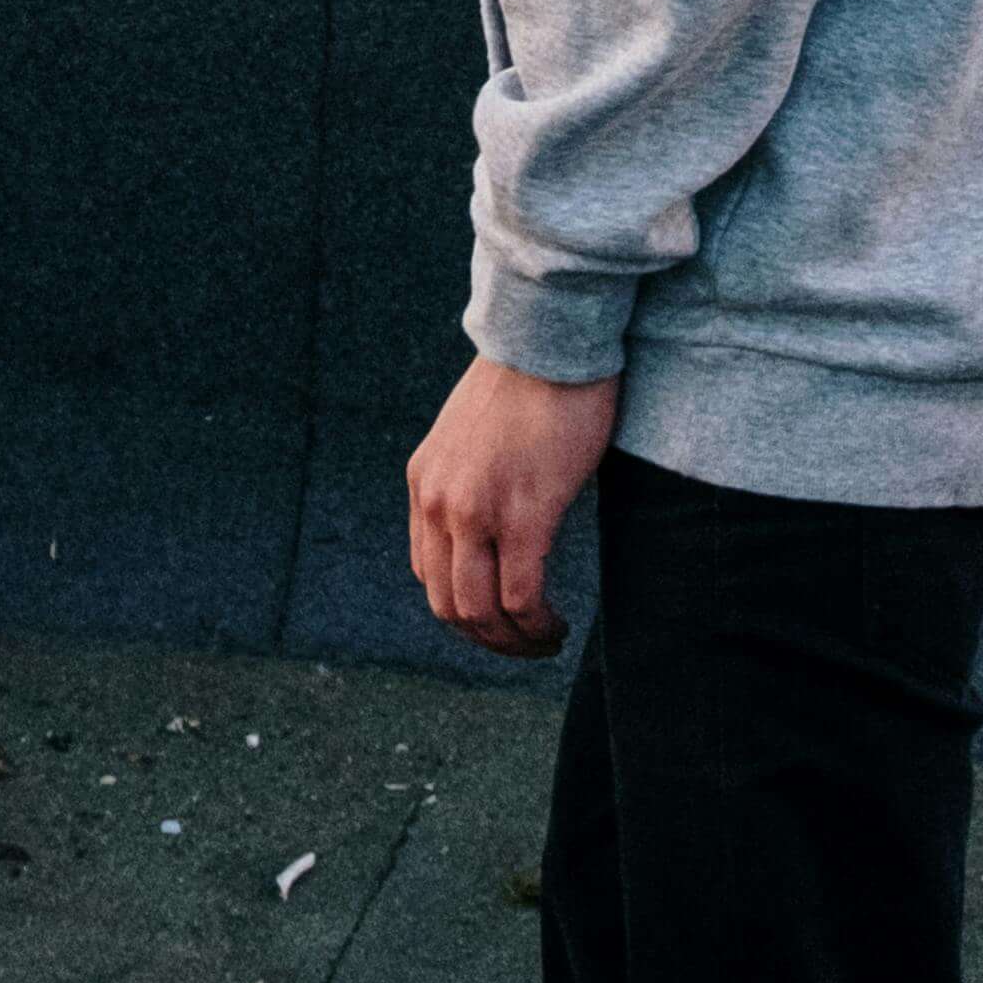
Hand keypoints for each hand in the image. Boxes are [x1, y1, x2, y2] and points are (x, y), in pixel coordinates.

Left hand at [405, 353, 617, 657]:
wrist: (553, 338)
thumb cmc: (529, 382)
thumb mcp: (471, 435)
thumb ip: (469, 479)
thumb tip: (491, 521)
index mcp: (425, 482)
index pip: (427, 573)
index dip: (464, 608)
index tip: (500, 616)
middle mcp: (439, 501)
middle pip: (448, 604)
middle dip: (488, 639)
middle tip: (526, 643)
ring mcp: (478, 511)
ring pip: (481, 612)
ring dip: (513, 641)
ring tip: (546, 640)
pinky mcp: (525, 514)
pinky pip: (521, 597)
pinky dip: (537, 624)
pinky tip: (557, 624)